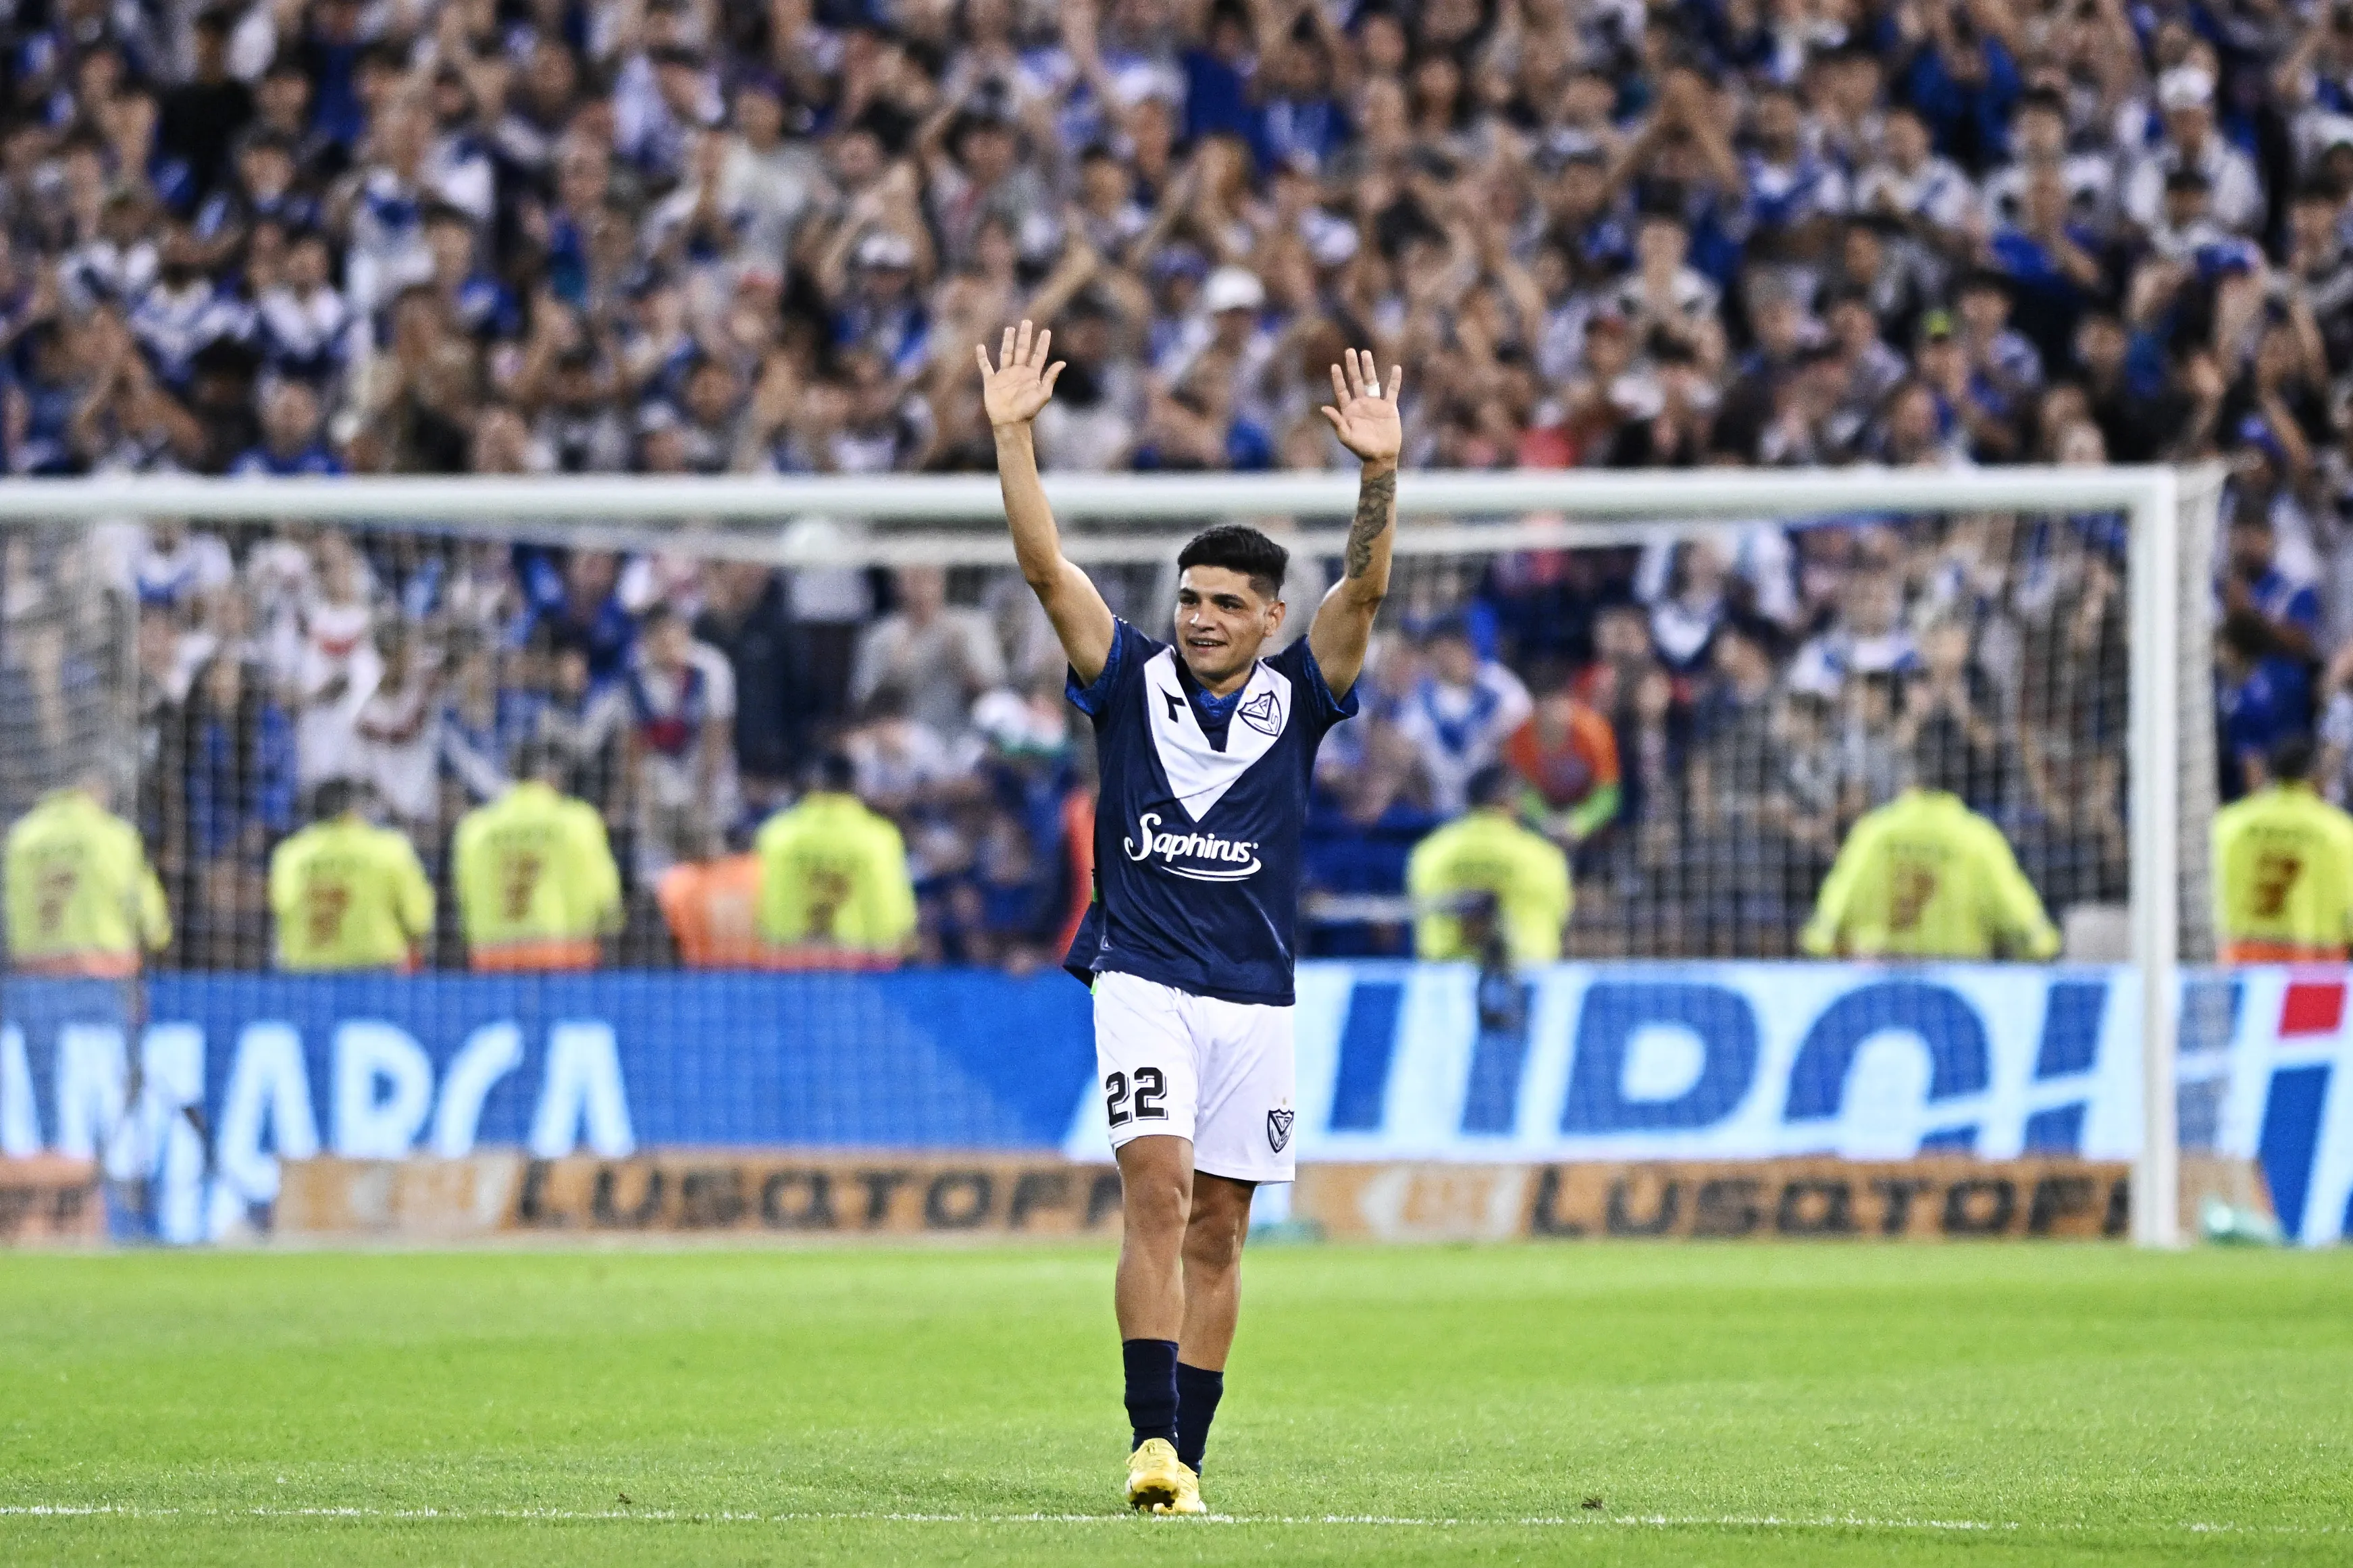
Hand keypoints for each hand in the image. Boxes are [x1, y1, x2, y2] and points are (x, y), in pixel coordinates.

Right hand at [977, 319, 1063, 429]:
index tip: (1046, 331)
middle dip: (1024, 336)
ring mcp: (1005, 376)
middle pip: (1022, 349)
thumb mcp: (1043, 394)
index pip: (1038, 355)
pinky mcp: (992, 382)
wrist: (1010, 422)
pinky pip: (985, 367)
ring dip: (1007, 341)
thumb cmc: (1028, 410)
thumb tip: (1062, 362)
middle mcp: (1018, 372)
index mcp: (1032, 375)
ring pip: (1006, 354)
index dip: (1042, 343)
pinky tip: (980, 346)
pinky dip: (982, 357)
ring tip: (1009, 328)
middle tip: (1027, 321)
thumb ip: (1051, 377)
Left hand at [1320, 348, 1402, 466]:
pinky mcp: (1389, 408)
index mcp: (1349, 410)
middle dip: (1352, 366)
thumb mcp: (1346, 437)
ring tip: (1365, 353)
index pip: (1342, 390)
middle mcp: (1361, 404)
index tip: (1334, 365)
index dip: (1338, 378)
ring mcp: (1375, 404)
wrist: (1381, 457)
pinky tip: (1395, 368)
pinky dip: (1394, 380)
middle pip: (1356, 381)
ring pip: (1372, 381)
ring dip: (1369, 367)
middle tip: (1349, 351)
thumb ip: (1336, 422)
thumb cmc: (1361, 449)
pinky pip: (1392, 391)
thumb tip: (1323, 408)